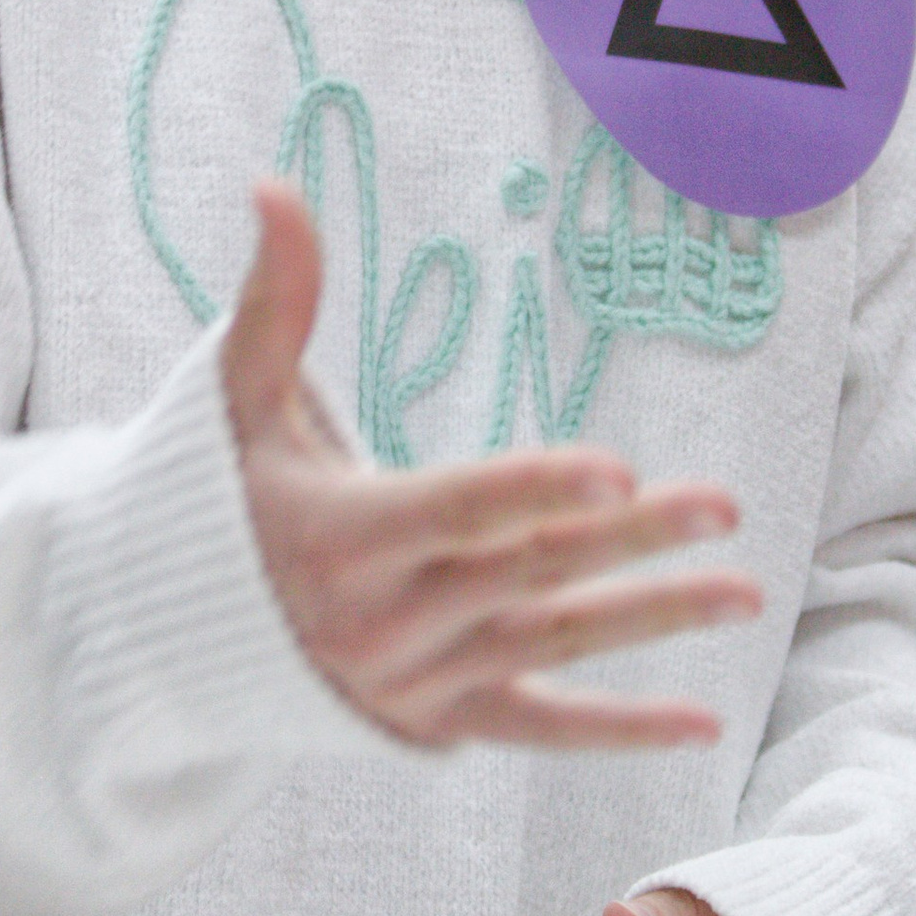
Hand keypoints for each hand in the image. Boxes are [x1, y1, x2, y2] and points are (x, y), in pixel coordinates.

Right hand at [220, 184, 762, 747]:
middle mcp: (382, 619)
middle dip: (630, 540)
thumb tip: (274, 182)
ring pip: (551, 647)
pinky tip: (701, 725)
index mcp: (340, 535)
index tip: (618, 470)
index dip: (535, 490)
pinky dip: (620, 733)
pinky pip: (539, 731)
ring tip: (746, 591)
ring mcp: (414, 680)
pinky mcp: (435, 722)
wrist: (168, 641)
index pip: (457, 512)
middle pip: (527, 573)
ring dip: (653, 620)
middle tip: (722, 505)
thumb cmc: (217, 501)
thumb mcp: (236, 401)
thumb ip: (273, 299)